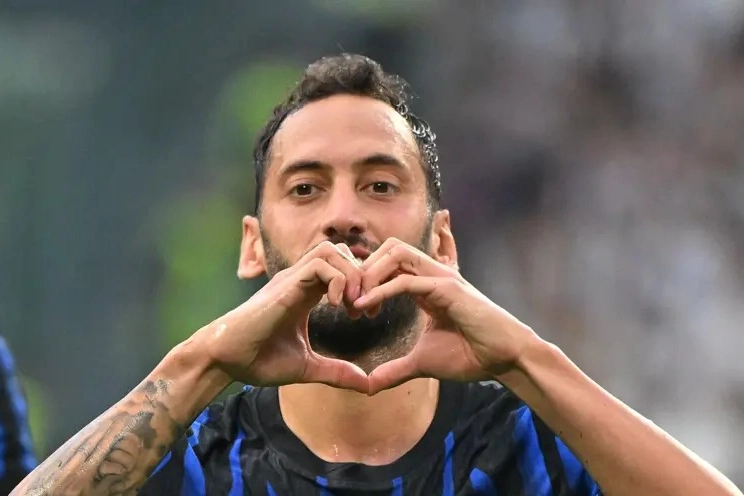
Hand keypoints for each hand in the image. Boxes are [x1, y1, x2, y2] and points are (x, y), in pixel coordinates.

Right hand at [195, 241, 368, 392]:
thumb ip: (336, 372)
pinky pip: (319, 264)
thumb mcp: (307, 367)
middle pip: (342, 252)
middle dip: (362, 277)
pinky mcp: (285, 285)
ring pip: (332, 250)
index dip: (362, 287)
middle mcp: (300, 280)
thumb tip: (366, 385)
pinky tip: (335, 306)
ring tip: (352, 306)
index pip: (342, 269)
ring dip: (351, 275)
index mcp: (307, 293)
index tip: (367, 316)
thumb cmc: (258, 360)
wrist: (225, 360)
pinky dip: (337, 280)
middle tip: (364, 309)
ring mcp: (292, 279)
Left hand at [354, 238, 538, 394]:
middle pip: (389, 248)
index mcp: (426, 285)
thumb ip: (395, 369)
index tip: (353, 309)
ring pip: (395, 253)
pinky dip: (381, 290)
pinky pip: (406, 280)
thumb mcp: (422, 362)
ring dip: (369, 274)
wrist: (504, 358)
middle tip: (348, 300)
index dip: (366, 280)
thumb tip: (370, 385)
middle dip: (363, 269)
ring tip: (355, 302)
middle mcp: (432, 274)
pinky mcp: (447, 287)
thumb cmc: (471, 355)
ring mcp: (440, 277)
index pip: (389, 263)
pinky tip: (365, 307)